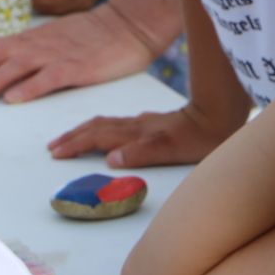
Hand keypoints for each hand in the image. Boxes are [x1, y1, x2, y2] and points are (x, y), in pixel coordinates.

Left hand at [0, 1, 156, 103]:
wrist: (128, 25)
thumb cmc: (92, 36)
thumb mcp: (54, 39)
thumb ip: (31, 51)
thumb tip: (3, 70)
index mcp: (32, 38)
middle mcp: (39, 43)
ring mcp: (58, 54)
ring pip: (16, 66)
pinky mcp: (78, 67)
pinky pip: (50, 76)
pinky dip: (30, 87)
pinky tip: (14, 99)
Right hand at [48, 100, 244, 168]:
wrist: (221, 115)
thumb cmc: (200, 137)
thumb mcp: (172, 150)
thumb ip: (141, 153)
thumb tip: (110, 159)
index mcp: (137, 133)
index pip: (98, 138)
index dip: (76, 145)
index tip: (56, 153)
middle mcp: (137, 125)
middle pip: (97, 128)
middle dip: (73, 137)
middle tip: (53, 147)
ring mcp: (145, 123)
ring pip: (106, 124)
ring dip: (85, 131)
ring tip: (71, 138)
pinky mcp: (155, 123)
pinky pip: (118, 124)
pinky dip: (103, 129)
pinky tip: (108, 133)